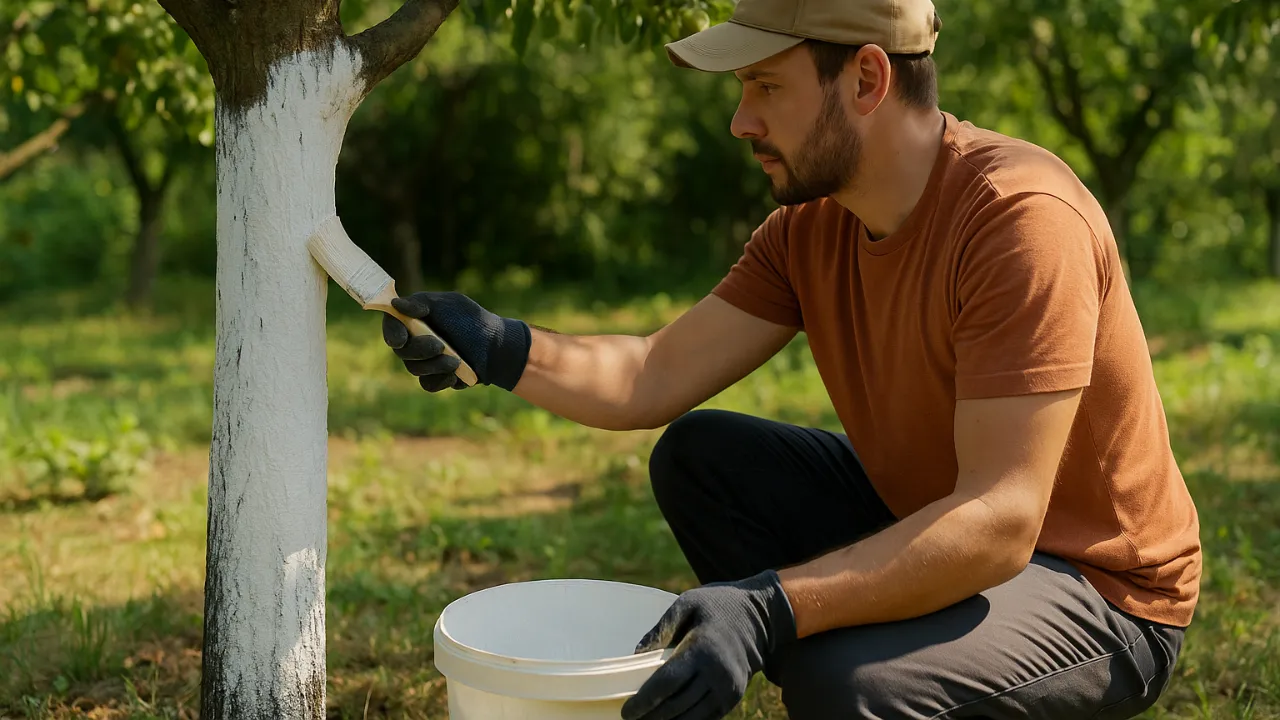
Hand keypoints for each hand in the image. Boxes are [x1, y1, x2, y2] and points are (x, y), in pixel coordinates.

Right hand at [382, 291, 531, 391]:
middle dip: (419, 350)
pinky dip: (441, 379)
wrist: (497, 347)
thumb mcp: (450, 304)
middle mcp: (415, 339)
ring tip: (456, 360)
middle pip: (401, 351)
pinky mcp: (434, 377)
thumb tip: (396, 303)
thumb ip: (423, 302)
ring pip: (414, 369)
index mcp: (415, 318)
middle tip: (440, 346)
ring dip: (435, 365)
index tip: (402, 339)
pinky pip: (427, 384)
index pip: (392, 324)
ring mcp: (423, 360)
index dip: (392, 333)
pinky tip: (456, 374)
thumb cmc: (473, 321)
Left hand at [621, 570, 795, 719]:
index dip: (644, 701)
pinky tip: (671, 719)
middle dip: (651, 717)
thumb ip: (662, 628)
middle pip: (676, 706)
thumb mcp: (688, 602)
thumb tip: (635, 655)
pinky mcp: (734, 696)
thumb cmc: (719, 604)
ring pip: (691, 717)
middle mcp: (716, 673)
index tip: (627, 711)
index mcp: (702, 648)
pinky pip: (707, 717)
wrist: (762, 615)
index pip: (666, 683)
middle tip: (631, 719)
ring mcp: (728, 688)